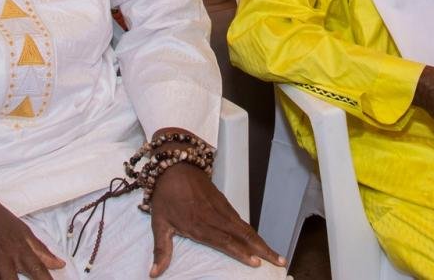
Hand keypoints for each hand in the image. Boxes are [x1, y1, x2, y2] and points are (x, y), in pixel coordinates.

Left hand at [148, 160, 282, 276]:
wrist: (174, 164)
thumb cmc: (165, 195)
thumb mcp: (159, 222)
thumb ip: (161, 249)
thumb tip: (154, 273)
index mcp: (198, 224)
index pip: (224, 241)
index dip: (240, 252)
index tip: (256, 262)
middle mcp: (214, 217)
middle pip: (242, 235)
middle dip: (262, 249)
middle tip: (278, 261)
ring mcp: (221, 208)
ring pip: (245, 227)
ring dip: (261, 241)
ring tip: (275, 254)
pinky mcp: (224, 202)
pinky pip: (241, 220)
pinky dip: (252, 231)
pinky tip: (259, 241)